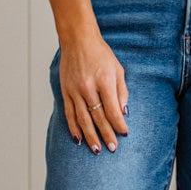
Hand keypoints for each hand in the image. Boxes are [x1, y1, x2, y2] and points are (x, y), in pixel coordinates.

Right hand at [59, 30, 128, 153]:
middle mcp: (88, 87)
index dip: (119, 124)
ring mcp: (75, 91)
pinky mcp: (65, 91)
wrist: (77, 39)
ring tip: (97, 150)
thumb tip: (123, 113)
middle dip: (106, 135)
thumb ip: (122, 92)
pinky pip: (69, 114)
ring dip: (90, 136)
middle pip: (98, 117)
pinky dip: (74, 128)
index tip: (124, 134)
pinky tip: (78, 139)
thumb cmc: (101, 54)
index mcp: (104, 81)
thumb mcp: (118, 70)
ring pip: (83, 119)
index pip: (112, 109)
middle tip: (112, 148)